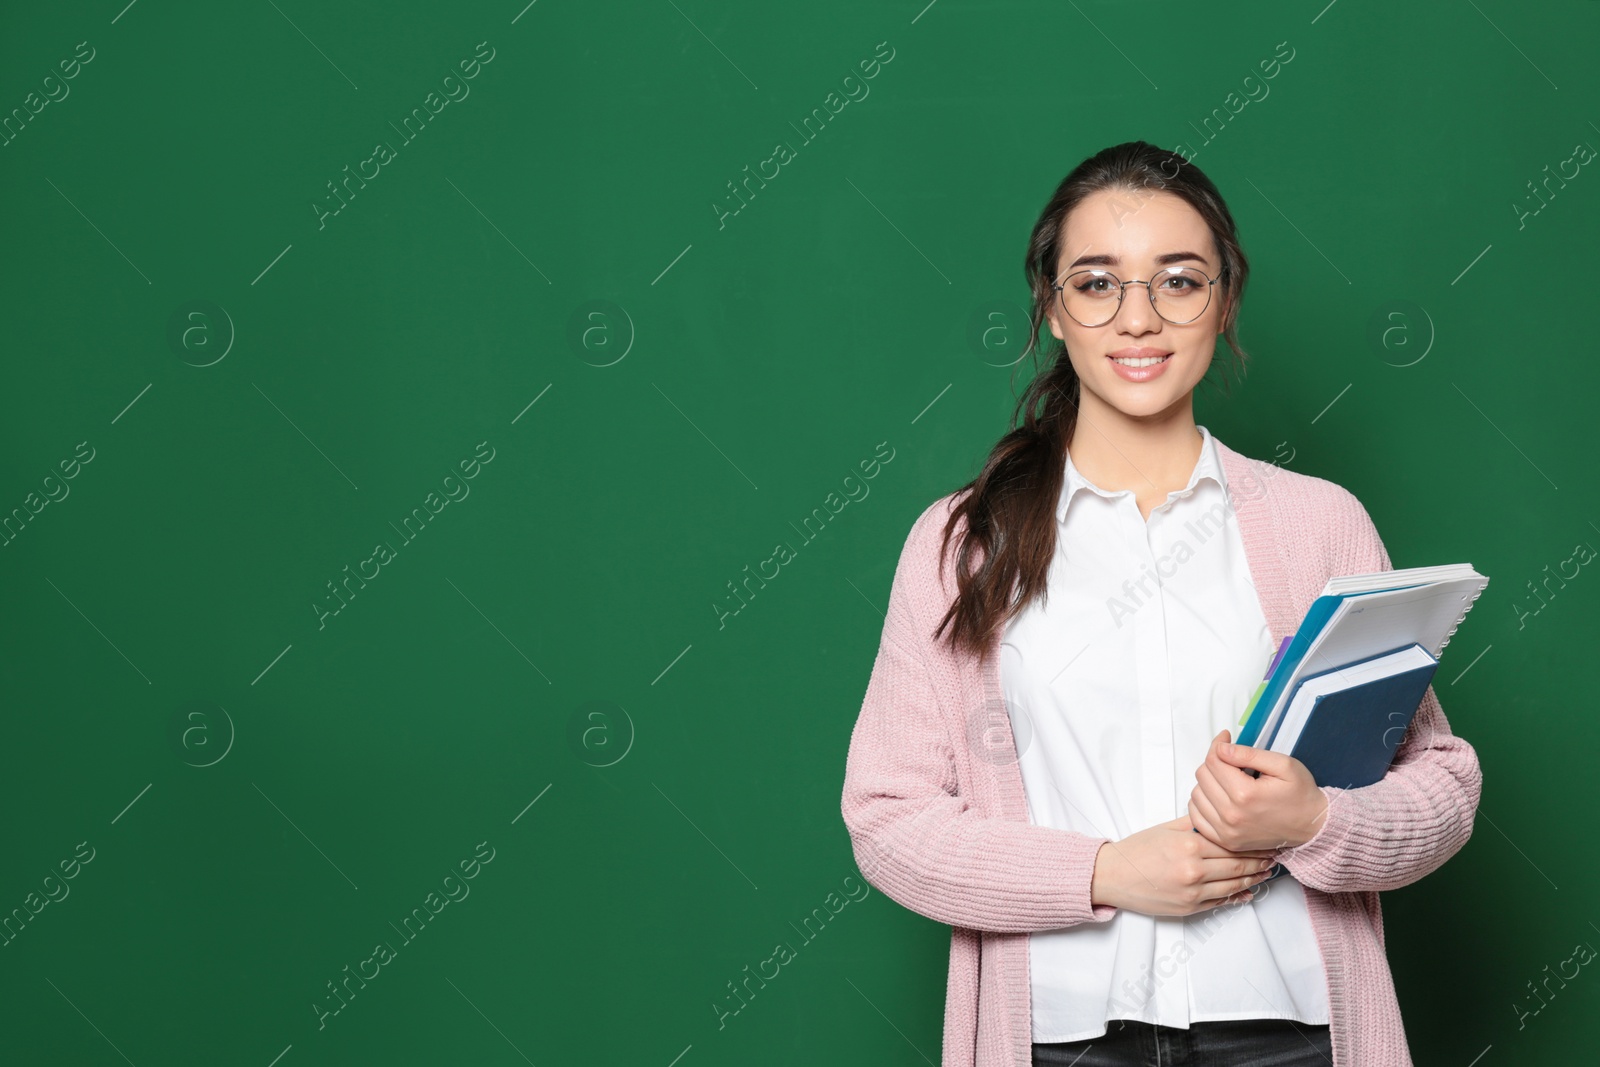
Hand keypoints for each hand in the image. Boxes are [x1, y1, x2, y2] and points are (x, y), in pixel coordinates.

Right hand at [1089, 814, 1279, 916]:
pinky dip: (1238, 897)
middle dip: (1259, 860)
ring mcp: (1192, 891)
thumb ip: (1194, 823)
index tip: (1265, 839)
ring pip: (1233, 885)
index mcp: (1189, 845)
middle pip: (1237, 865)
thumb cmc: (1136, 850)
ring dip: (1254, 879)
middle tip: (1274, 855)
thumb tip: (1216, 817)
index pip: (1230, 843)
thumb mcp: (1165, 828)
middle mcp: (1194, 869)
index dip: (1252, 842)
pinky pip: (1220, 902)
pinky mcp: (1189, 907)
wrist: (1113, 876)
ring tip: (1267, 872)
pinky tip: (1249, 891)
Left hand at [1187, 729, 1328, 852]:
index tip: (1226, 739)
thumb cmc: (1300, 795)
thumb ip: (1249, 754)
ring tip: (1227, 780)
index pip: (1213, 761)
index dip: (1218, 745)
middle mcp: (1231, 816)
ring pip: (1196, 795)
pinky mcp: (1225, 841)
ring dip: (1207, 783)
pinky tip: (1217, 797)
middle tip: (1230, 760)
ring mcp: (1226, 832)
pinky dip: (1202, 804)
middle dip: (1214, 762)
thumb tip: (1221, 748)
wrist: (1312, 827)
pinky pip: (1197, 817)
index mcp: (1245, 794)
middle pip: (1202, 776)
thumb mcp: (1283, 765)